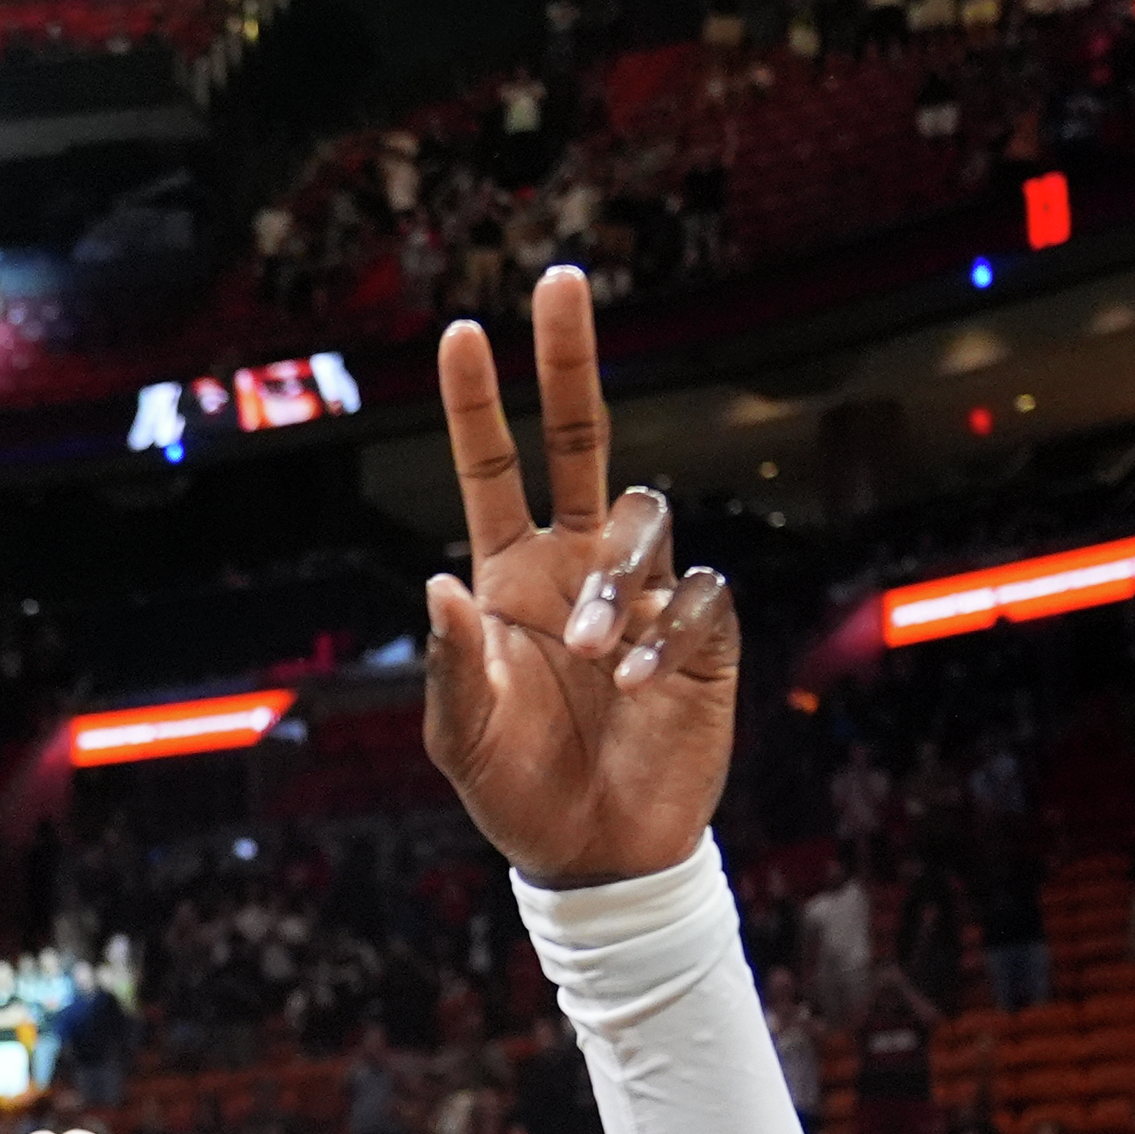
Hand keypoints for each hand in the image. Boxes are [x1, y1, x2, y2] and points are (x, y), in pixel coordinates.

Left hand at [421, 269, 739, 887]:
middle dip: (571, 361)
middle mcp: (578, 567)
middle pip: (586, 441)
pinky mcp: (702, 638)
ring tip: (593, 657)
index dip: (480, 405)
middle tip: (559, 281)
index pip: (494, 470)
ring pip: (647, 519)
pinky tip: (638, 686)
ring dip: (616, 577)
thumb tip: (432, 583)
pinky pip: (697, 596)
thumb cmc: (513, 789)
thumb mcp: (460, 734)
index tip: (461, 332)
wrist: (591, 852)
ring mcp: (642, 595)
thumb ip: (449, 663)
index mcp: (510, 578)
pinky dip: (665, 632)